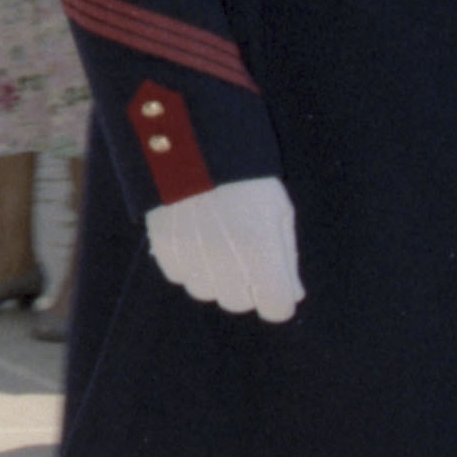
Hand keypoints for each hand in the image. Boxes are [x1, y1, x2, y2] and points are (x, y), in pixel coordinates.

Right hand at [145, 173, 302, 322]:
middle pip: (239, 303)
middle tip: (246, 259)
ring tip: (216, 247)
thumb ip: (287, 258)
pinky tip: (194, 240)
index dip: (279, 299)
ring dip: (214, 278)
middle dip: (247, 288)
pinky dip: (188, 266)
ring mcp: (191, 259)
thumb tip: (292, 294)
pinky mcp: (164, 249)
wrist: (193, 148)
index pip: (276, 309)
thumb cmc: (248, 179)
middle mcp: (225, 265)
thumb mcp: (279, 213)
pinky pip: (179, 275)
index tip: (277, 285)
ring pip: (206, 292)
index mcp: (262, 256)